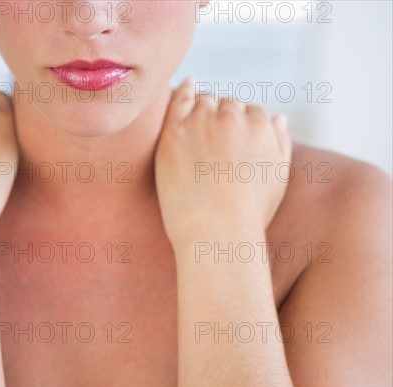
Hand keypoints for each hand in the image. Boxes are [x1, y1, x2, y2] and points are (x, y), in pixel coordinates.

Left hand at [154, 78, 292, 248]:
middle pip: (227, 104)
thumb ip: (280, 144)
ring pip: (204, 100)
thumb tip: (279, 117)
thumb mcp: (277, 179)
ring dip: (203, 107)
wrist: (217, 233)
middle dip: (223, 116)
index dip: (241, 125)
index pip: (251, 112)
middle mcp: (233, 118)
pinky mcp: (175, 131)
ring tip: (198, 128)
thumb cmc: (248, 215)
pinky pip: (179, 99)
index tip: (232, 140)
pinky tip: (187, 85)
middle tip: (212, 139)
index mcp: (261, 127)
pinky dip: (184, 89)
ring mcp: (202, 122)